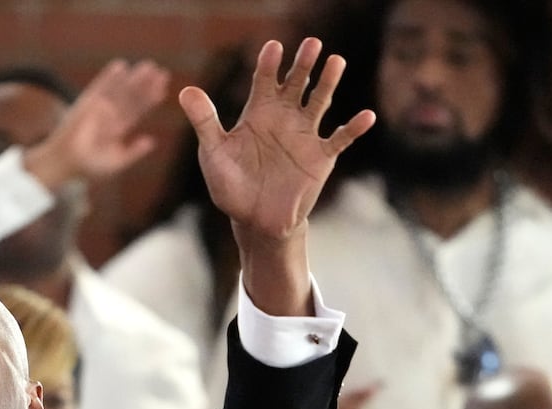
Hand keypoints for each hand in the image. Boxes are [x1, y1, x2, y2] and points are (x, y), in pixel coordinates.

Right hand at [24, 59, 170, 189]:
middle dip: (146, 85)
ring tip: (149, 66)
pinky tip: (120, 66)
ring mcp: (98, 108)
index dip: (150, 100)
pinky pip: (99, 87)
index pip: (137, 110)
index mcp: (118, 129)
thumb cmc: (87, 168)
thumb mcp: (115, 163)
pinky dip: (109, 77)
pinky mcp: (86, 104)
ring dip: (133, 78)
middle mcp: (110, 115)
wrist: (65, 163)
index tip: (163, 90)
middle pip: (132, 97)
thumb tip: (151, 141)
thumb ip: (133, 153)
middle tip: (162, 72)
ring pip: (120, 90)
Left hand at [179, 38, 373, 243]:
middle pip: (297, 83)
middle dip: (303, 64)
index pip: (265, 80)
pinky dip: (353, 128)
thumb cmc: (232, 186)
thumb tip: (185, 90)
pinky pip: (340, 139)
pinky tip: (366, 116)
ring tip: (336, 61)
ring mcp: (305, 135)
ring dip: (328, 83)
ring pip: (320, 101)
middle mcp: (284, 118)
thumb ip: (205, 122)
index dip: (269, 63)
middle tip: (311, 44)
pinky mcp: (321, 157)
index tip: (273, 47)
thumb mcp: (214, 153)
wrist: (255, 220)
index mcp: (258, 112)